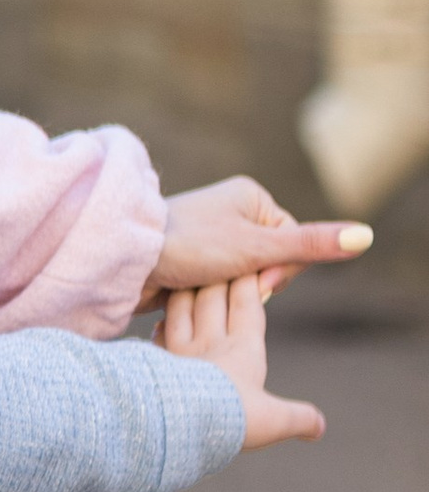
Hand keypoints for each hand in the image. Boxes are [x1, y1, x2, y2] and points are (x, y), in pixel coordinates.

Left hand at [151, 176, 370, 302]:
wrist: (125, 259)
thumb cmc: (189, 246)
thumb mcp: (257, 248)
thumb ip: (311, 244)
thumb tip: (366, 235)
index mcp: (252, 197)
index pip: (292, 245)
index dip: (277, 271)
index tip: (250, 277)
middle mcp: (231, 211)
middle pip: (268, 263)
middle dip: (251, 283)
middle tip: (223, 284)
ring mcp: (210, 233)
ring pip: (242, 278)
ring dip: (228, 291)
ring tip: (200, 286)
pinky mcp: (191, 256)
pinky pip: (217, 284)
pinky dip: (209, 294)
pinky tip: (191, 294)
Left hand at [156, 272, 323, 450]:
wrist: (180, 425)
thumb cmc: (231, 420)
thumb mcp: (274, 421)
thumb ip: (299, 419)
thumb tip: (320, 426)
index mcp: (242, 349)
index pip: (247, 305)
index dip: (251, 283)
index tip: (254, 264)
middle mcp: (210, 342)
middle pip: (213, 298)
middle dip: (220, 278)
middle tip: (221, 265)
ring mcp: (178, 350)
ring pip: (181, 308)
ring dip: (187, 294)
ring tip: (189, 285)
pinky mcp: (154, 362)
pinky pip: (157, 335)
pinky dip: (160, 326)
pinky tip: (160, 326)